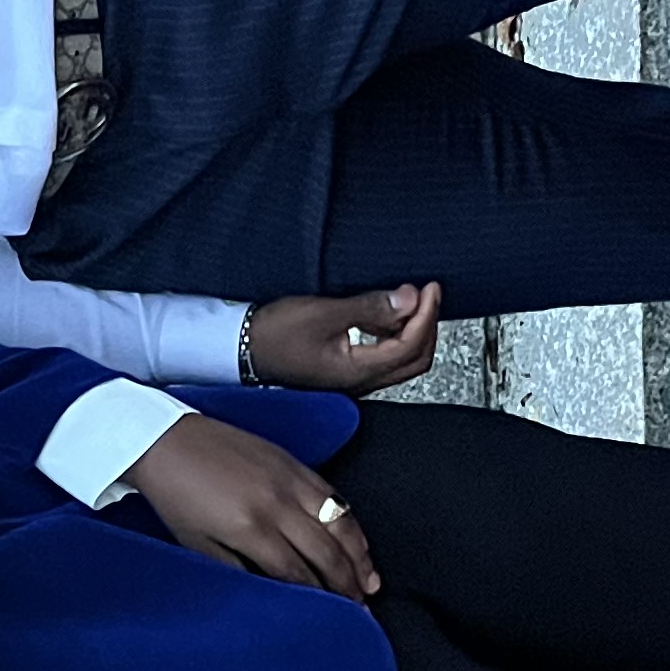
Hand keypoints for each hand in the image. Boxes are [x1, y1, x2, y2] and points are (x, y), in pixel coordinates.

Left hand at [119, 415, 377, 598]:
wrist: (165, 439)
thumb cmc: (175, 495)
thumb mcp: (197, 545)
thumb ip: (236, 571)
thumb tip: (271, 595)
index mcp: (250, 528)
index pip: (297, 573)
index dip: (319, 599)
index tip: (334, 618)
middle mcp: (277, 503)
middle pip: (326, 552)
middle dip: (347, 584)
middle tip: (361, 609)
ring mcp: (289, 479)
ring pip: (339, 523)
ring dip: (359, 555)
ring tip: (370, 581)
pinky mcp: (293, 462)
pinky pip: (332, 495)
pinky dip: (349, 521)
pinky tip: (356, 540)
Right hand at [249, 283, 445, 394]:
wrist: (241, 349)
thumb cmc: (272, 335)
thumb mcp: (323, 313)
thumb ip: (369, 308)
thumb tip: (408, 300)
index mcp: (357, 372)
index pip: (410, 346)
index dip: (425, 316)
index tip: (429, 289)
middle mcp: (360, 381)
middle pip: (415, 360)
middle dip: (427, 325)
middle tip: (429, 294)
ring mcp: (354, 378)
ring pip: (402, 359)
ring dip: (413, 329)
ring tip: (409, 298)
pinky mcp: (346, 369)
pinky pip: (384, 354)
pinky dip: (395, 333)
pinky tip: (385, 313)